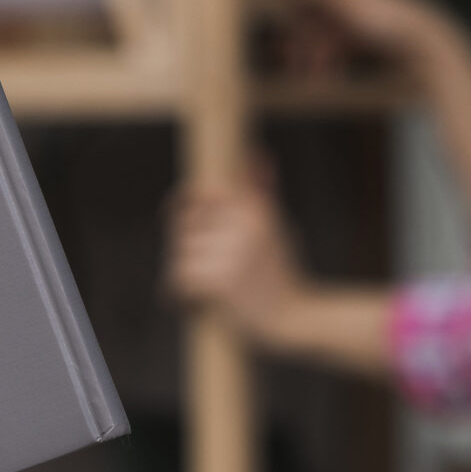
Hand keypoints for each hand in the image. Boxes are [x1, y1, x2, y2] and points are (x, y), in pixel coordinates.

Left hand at [167, 168, 307, 343]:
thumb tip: (260, 154)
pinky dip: (178, 294)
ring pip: (181, 254)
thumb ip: (261, 192)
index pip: (203, 194)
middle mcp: (243, 225)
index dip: (183, 201)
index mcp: (255, 208)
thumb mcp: (277, 227)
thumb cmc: (283, 273)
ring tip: (194, 288)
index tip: (175, 211)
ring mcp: (231, 252)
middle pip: (186, 225)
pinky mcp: (220, 280)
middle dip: (182, 245)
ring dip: (181, 273)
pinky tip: (188, 303)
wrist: (295, 317)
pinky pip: (181, 279)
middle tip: (187, 264)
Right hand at [270, 0, 462, 75]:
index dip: (290, 17)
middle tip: (295, 67)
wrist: (423, 39)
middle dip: (302, 41)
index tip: (283, 45)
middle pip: (312, 13)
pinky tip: (330, 73)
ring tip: (314, 76)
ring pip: (325, 32)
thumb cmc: (381, 16)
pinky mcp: (369, 29)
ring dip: (315, 54)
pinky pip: (341, 43)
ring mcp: (358, 9)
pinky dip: (332, 58)